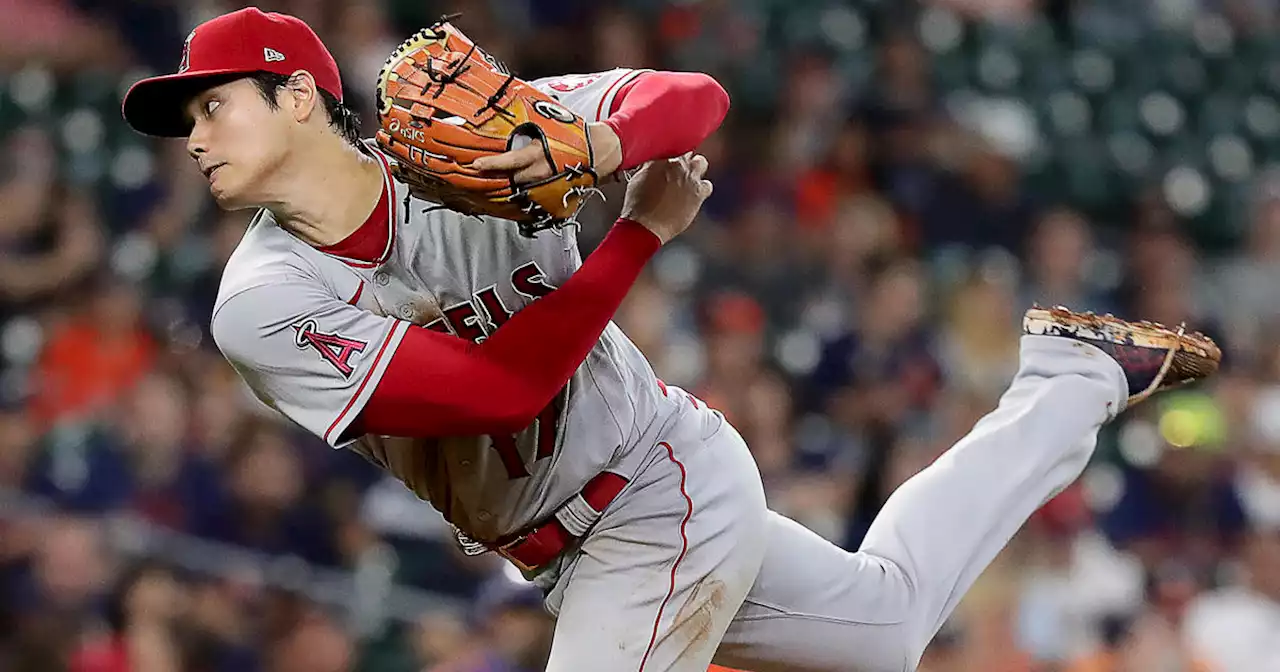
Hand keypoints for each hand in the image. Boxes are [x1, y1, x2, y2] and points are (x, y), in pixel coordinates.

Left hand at [470, 122, 622, 181]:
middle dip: (499, 176)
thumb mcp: (548, 127)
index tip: (476, 164)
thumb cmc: (574, 136)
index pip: (510, 161)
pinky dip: (525, 194)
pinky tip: (519, 190)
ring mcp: (548, 186)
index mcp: (539, 154)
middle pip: (511, 179)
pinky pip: (534, 197)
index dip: (492, 164)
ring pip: (521, 189)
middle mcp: (542, 172)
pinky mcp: (555, 195)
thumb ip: (529, 130)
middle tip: (485, 172)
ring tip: (501, 181)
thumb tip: (509, 123)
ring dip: (511, 184)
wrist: (599, 151)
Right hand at [620, 153, 712, 244]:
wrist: (647, 224)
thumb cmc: (638, 205)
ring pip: (701, 162)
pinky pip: (708, 185)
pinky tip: (694, 195)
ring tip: (687, 180)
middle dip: (684, 159)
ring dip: (696, 169)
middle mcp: (677, 163)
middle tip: (677, 169)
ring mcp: (689, 177)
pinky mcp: (699, 192)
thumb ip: (649, 167)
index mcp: (659, 157)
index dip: (671, 153)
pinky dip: (702, 189)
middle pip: (687, 151)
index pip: (671, 145)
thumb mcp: (637, 179)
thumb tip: (652, 164)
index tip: (669, 159)